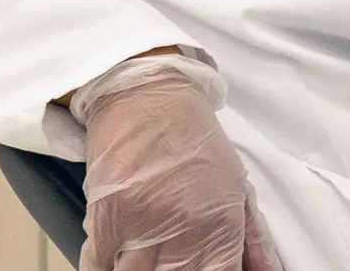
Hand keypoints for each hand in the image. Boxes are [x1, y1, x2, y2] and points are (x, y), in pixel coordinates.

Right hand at [74, 55, 284, 270]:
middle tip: (172, 260)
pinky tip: (118, 259)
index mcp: (219, 224)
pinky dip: (106, 268)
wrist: (149, 97)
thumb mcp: (236, 184)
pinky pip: (98, 267)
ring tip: (147, 255)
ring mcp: (138, 229)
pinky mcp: (104, 221)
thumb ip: (251, 238)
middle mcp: (180, 232)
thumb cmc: (195, 140)